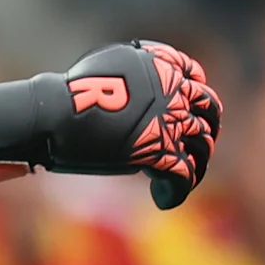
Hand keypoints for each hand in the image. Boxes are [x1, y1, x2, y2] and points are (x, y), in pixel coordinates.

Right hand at [0, 41, 222, 208]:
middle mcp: (172, 89)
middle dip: (206, 129)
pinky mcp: (160, 151)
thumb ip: (130, 75)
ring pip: (203, 145)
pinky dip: (176, 191)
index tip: (192, 111)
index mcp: (159, 65)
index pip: (194, 77)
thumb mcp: (106, 67)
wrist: (54, 112)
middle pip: (209, 110)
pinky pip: (183, 176)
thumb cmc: (66, 93)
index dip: (197, 96)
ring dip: (199, 163)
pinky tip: (161, 199)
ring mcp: (170, 121)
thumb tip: (130, 89)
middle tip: (196, 148)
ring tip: (186, 177)